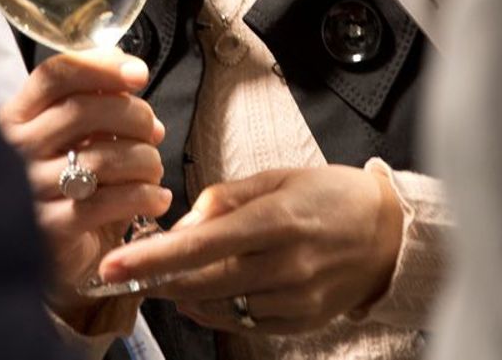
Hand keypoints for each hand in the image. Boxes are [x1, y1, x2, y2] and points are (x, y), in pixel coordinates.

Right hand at [0, 49, 173, 323]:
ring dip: (144, 159)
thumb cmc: (68, 185)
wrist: (52, 253)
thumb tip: (128, 68)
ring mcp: (29, 189)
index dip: (102, 67)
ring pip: (101, 157)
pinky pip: (107, 202)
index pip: (56, 75)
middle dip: (134, 116)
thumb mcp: (73, 137)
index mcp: (17, 116)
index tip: (139, 74)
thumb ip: (94, 98)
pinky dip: (144, 196)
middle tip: (154, 131)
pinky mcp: (50, 228)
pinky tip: (157, 198)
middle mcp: (15, 148)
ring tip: (154, 169)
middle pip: (83, 111)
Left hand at [94, 165, 403, 335]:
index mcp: (277, 220)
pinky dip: (214, 309)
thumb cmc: (329, 196)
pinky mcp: (299, 323)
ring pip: (218, 307)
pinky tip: (204, 293)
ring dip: (183, 293)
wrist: (388, 235)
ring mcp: (294, 300)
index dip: (153, 257)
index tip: (114, 264)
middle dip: (155, 280)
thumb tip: (182, 224)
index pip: (201, 244)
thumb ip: (225, 197)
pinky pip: (242, 324)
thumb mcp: (278, 178)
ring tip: (167, 275)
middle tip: (122, 271)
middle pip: (202, 283)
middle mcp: (286, 266)